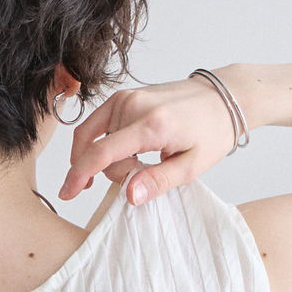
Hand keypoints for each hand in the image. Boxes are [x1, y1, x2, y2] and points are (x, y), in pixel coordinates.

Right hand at [58, 72, 242, 205]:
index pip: (102, 152)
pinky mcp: (124, 95)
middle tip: (144, 174)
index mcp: (152, 124)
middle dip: (114, 171)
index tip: (68, 193)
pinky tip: (121, 154)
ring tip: (139, 162)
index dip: (80, 175)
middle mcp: (133, 105)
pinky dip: (102, 143)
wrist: (224, 96)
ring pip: (96, 139)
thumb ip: (158, 181)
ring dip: (110, 158)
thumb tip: (129, 195)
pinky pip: (97, 125)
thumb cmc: (212, 131)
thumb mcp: (192, 166)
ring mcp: (126, 97)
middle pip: (100, 150)